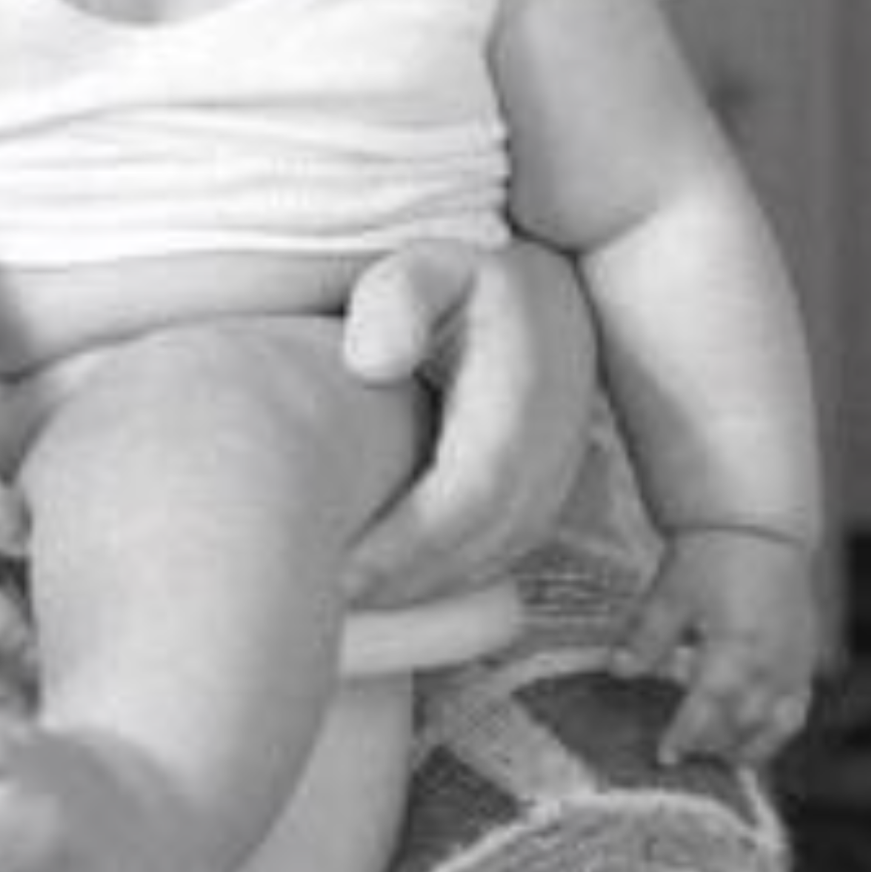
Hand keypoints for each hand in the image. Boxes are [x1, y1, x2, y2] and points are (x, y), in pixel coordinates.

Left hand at [340, 240, 597, 606]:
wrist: (540, 303)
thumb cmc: (461, 288)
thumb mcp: (429, 269)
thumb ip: (400, 298)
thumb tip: (372, 363)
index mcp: (524, 394)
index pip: (472, 493)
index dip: (408, 544)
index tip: (341, 571)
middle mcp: (550, 452)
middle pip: (478, 544)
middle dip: (400, 583)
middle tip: (318, 601)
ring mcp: (552, 485)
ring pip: (486, 562)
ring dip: (415, 592)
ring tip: (335, 602)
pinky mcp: (538, 504)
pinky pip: (490, 559)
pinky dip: (434, 582)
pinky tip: (374, 587)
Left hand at [609, 525, 818, 765]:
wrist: (759, 530)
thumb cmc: (712, 556)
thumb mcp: (671, 592)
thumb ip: (647, 636)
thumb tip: (619, 669)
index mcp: (736, 646)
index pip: (710, 706)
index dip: (687, 735)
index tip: (664, 756)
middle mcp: (771, 662)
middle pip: (742, 723)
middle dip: (711, 746)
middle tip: (683, 757)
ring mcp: (794, 664)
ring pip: (776, 724)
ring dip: (746, 746)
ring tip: (716, 758)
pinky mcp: (806, 660)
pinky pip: (796, 710)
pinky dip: (774, 731)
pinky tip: (751, 738)